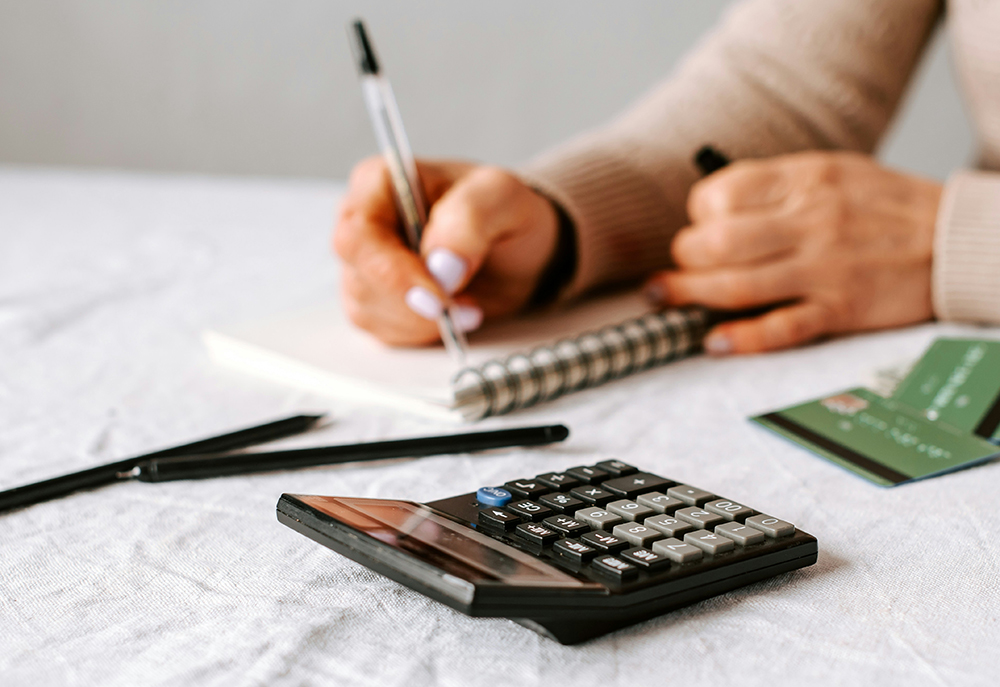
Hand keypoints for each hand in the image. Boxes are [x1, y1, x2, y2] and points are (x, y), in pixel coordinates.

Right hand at [333, 157, 558, 344]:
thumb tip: (441, 264)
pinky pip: (382, 330)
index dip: (393, 273)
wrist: (516, 247)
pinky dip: (421, 332)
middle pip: (359, 277)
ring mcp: (364, 266)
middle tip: (465, 308)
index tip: (438, 297)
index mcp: (379, 183)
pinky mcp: (375, 301)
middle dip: (412, 305)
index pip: (358, 234)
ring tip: (469, 304)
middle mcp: (362, 223)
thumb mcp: (502, 196)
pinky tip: (453, 315)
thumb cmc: (502, 210)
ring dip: (422, 321)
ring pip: (367, 310)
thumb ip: (471, 219)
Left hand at [644, 151, 942, 353]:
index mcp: (805, 179)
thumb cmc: (886, 206)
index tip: (697, 228)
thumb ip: (777, 185)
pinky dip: (742, 338)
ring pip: (737, 285)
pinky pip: (781, 327)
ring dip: (691, 296)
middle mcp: (810, 221)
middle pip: (717, 243)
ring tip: (667, 299)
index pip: (721, 194)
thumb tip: (713, 205)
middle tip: (678, 268)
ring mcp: (824, 268)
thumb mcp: (834, 170)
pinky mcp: (841, 309)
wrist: (958, 240)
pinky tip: (714, 342)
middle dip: (684, 258)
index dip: (697, 215)